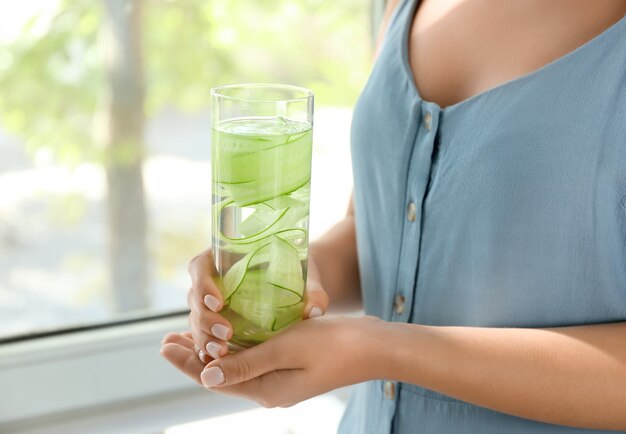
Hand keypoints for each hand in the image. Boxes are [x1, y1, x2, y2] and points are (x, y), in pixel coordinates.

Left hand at [160, 315, 384, 407]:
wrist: (375, 346)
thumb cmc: (334, 344)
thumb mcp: (286, 350)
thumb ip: (246, 363)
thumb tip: (206, 376)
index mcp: (268, 390)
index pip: (216, 380)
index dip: (187, 363)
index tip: (163, 346)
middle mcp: (272, 390)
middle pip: (223, 374)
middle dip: (194, 357)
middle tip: (167, 339)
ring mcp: (283, 379)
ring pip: (238, 365)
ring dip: (213, 350)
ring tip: (189, 335)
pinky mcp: (293, 366)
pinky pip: (255, 358)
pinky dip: (236, 347)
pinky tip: (228, 333)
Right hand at [186, 248, 329, 361]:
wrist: (299, 285)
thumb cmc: (300, 272)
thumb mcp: (307, 277)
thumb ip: (313, 291)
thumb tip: (315, 310)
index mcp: (224, 256)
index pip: (200, 267)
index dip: (204, 284)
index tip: (219, 301)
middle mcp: (212, 279)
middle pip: (194, 297)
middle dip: (205, 318)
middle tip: (225, 333)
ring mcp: (211, 302)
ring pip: (196, 319)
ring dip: (204, 337)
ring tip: (222, 352)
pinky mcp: (217, 322)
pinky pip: (203, 336)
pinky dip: (206, 348)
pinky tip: (216, 361)